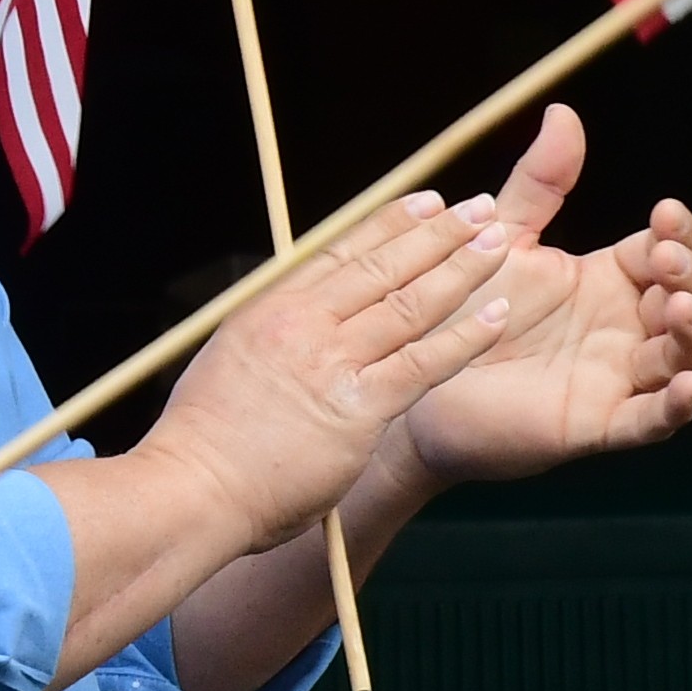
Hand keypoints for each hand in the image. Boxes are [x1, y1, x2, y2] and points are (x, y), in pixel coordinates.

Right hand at [147, 195, 524, 543]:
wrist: (193, 489)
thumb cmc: (204, 440)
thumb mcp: (230, 360)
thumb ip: (272, 337)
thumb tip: (301, 321)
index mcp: (270, 307)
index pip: (341, 248)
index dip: (390, 221)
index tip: (426, 201)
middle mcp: (304, 323)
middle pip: (383, 264)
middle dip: (438, 232)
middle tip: (479, 209)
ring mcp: (333, 362)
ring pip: (410, 302)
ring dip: (461, 269)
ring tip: (499, 243)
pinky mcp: (359, 407)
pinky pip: (424, 363)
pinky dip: (464, 337)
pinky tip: (497, 315)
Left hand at [397, 113, 691, 489]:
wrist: (413, 376)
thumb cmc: (463, 308)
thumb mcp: (504, 237)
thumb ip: (539, 183)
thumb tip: (563, 112)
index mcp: (609, 279)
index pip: (663, 250)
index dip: (675, 234)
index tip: (666, 212)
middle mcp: (624, 327)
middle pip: (687, 299)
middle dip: (688, 277)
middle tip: (666, 259)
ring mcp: (618, 377)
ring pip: (681, 356)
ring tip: (679, 309)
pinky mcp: (601, 423)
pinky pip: (652, 421)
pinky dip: (676, 407)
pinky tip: (688, 386)